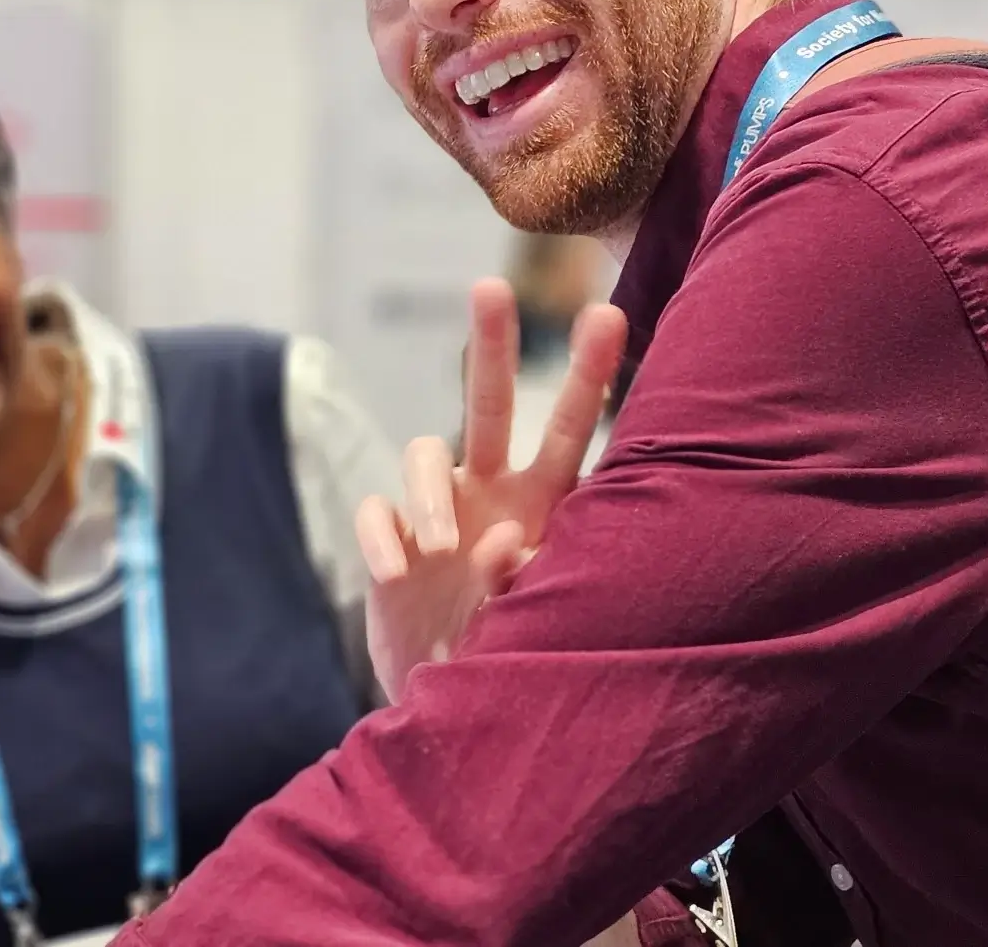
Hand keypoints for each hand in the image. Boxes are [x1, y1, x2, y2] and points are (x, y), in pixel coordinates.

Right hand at [354, 278, 626, 699]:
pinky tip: (396, 574)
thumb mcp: (535, 622)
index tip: (609, 313)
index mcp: (545, 503)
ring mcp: (438, 514)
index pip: (570, 429)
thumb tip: (502, 540)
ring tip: (444, 546)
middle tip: (491, 286)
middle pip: (489, 404)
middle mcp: (492, 493)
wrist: (451, 699)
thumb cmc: (512, 651)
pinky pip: (378, 512)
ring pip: (424, 453)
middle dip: (492, 345)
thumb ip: (523, 580)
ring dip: (433, 492)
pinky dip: (384, 537)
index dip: (589, 372)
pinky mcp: (391, 543)